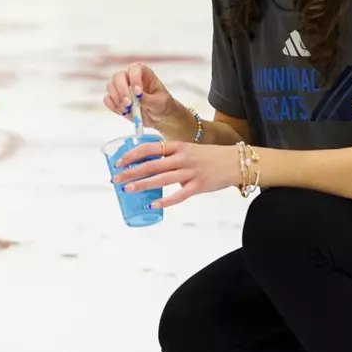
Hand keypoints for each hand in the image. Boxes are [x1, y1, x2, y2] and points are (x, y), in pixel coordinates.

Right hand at [102, 63, 178, 128]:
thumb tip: (137, 96)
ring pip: (110, 86)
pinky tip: (123, 112)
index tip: (138, 93)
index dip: (134, 78)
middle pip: (118, 76)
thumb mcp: (159, 103)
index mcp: (144, 73)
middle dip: (121, 90)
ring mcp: (122, 88)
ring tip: (127, 110)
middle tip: (128, 104)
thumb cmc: (162, 105)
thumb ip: (148, 99)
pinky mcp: (116, 99)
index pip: (135, 68)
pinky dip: (113, 106)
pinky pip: (107, 99)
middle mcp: (130, 77)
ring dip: (116, 99)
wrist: (159, 117)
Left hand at [112, 139, 241, 208]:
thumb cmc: (208, 157)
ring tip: (128, 190)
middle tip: (116, 179)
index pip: (149, 148)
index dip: (132, 155)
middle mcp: (182, 158)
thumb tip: (148, 166)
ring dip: (142, 185)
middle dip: (131, 172)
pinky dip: (165, 200)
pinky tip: (153, 204)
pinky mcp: (199, 186)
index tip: (118, 162)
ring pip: (162, 179)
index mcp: (177, 146)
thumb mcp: (187, 150)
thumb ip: (170, 156)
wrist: (235, 162)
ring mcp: (190, 172)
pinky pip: (179, 195)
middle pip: (151, 165)